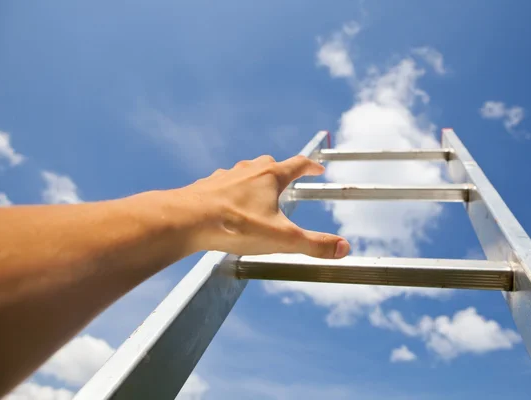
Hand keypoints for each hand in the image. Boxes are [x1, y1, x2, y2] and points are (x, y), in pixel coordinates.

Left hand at [174, 155, 349, 258]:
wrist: (186, 220)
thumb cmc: (235, 225)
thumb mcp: (282, 239)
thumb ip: (315, 245)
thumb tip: (344, 248)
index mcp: (271, 176)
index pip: (298, 164)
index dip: (311, 166)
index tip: (318, 168)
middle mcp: (249, 170)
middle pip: (271, 163)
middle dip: (283, 170)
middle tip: (289, 178)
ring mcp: (225, 176)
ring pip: (245, 171)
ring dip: (256, 178)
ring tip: (259, 193)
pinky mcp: (206, 187)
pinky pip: (223, 184)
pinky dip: (232, 190)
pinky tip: (228, 204)